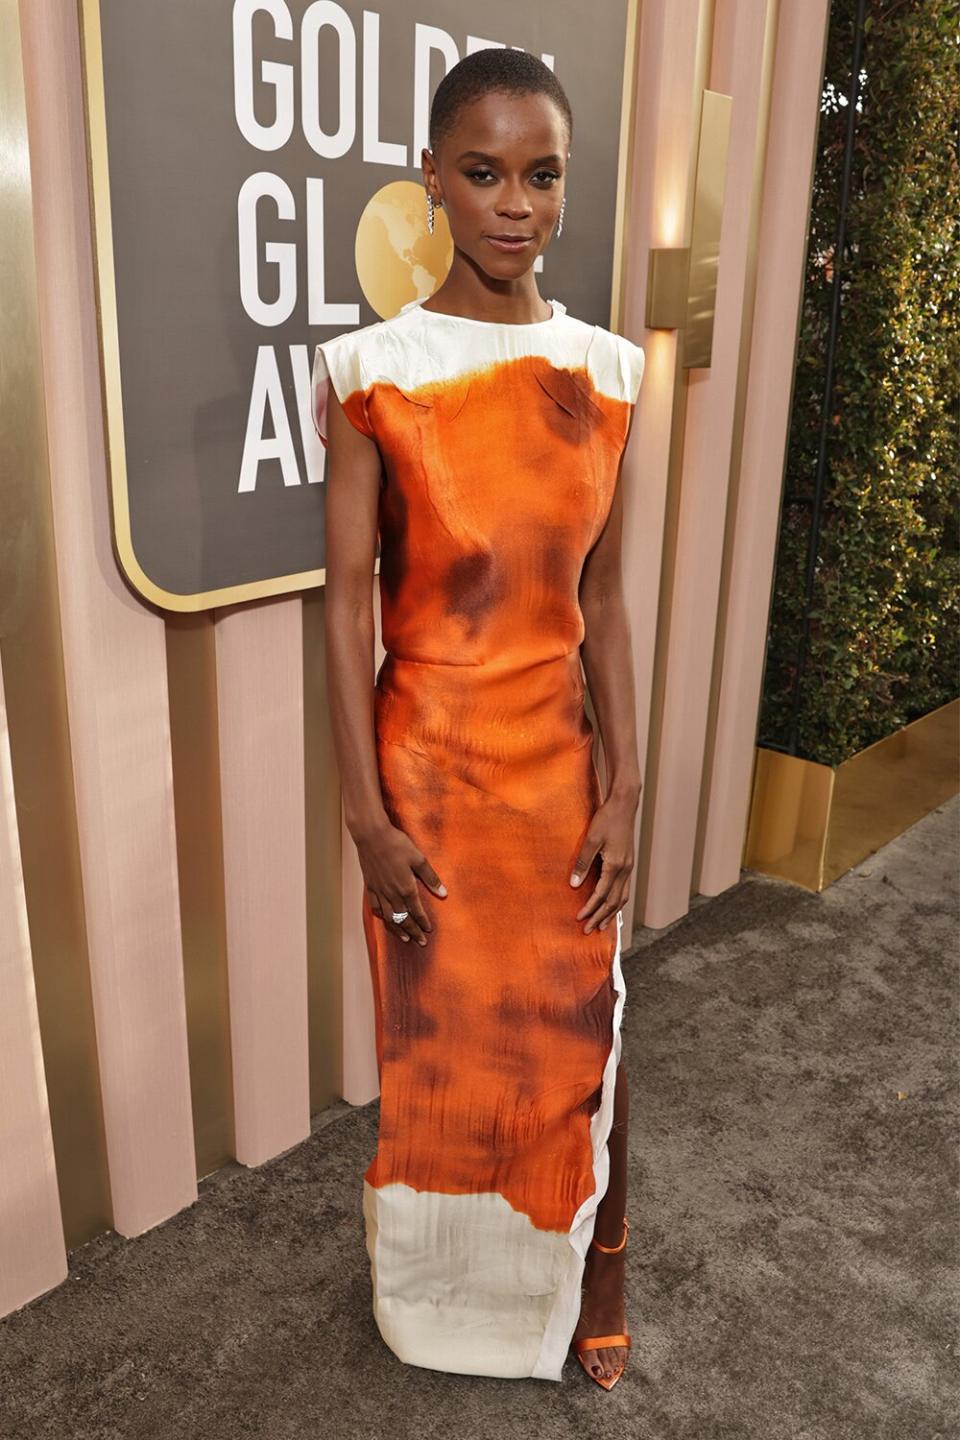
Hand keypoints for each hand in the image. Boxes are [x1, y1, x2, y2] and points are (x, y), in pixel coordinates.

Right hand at [355, 818, 445, 945]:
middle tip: (421, 942)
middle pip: (404, 919)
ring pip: (389, 917)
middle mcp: (392, 894)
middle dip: (413, 931)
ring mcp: (379, 892)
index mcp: (406, 888)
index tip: (429, 930)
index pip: (417, 911)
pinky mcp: (370, 887)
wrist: (372, 836)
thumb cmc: (397, 844)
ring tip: (405, 938)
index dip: (423, 922)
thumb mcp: (419, 859)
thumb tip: (443, 893)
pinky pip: (375, 908)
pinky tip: (386, 920)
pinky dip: (382, 917)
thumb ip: (431, 878)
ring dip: (398, 930)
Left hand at [569, 793, 638, 933]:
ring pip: (622, 897)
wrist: (624, 805)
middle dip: (600, 917)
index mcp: (616, 865)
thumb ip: (582, 862)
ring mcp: (629, 867)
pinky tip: (610, 905)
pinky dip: (617, 901)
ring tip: (602, 925)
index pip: (601, 894)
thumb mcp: (591, 839)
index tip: (579, 918)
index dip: (590, 908)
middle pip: (613, 901)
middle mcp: (625, 869)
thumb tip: (573, 884)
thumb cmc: (606, 819)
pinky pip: (624, 889)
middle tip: (588, 930)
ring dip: (611, 913)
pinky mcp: (628, 863)